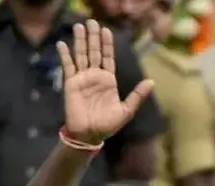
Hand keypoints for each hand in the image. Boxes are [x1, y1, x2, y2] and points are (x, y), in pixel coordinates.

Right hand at [56, 20, 153, 144]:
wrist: (90, 135)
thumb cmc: (108, 125)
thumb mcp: (126, 110)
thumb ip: (137, 95)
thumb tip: (152, 82)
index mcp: (108, 80)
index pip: (107, 57)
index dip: (106, 44)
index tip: (106, 30)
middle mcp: (95, 76)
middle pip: (94, 52)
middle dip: (93, 37)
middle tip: (91, 21)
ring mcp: (82, 79)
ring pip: (81, 55)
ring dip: (80, 41)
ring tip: (79, 26)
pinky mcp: (71, 84)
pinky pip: (68, 66)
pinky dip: (65, 55)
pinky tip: (62, 43)